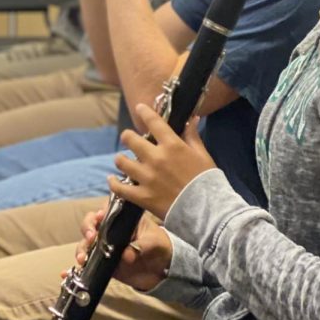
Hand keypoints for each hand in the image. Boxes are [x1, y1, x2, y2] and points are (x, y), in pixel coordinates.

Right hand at [70, 207, 172, 291]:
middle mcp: (110, 231)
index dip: (99, 215)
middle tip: (91, 238)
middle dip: (87, 230)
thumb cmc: (160, 247)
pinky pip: (86, 265)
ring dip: (80, 250)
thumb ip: (141, 247)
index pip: (105, 211)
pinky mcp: (102, 264)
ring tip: (82, 260)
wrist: (163, 270)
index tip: (99, 220)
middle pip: (90, 226)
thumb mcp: (155, 243)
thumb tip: (127, 255)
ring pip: (85, 245)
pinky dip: (74, 269)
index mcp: (122, 219)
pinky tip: (65, 274)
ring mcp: (104, 247)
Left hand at [110, 104, 216, 219]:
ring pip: (122, 161)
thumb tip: (191, 118)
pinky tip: (112, 179)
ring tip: (122, 160)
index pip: (153, 122)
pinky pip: (120, 187)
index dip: (144, 112)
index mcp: (172, 145)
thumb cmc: (207, 181)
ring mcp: (147, 177)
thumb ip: (192, 136)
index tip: (140, 108)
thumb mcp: (202, 155)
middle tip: (128, 139)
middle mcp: (156, 158)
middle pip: (131, 139)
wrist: (207, 211)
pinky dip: (113, 182)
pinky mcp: (142, 196)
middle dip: (127, 137)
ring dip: (121, 159)